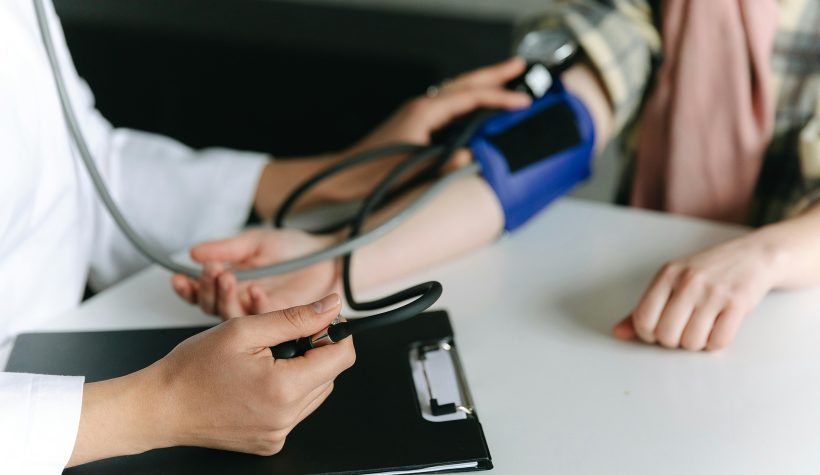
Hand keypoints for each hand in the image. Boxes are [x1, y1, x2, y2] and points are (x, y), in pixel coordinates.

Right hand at [69, 294, 354, 465]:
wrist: (160, 406)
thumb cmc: (192, 368)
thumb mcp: (244, 329)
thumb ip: (295, 317)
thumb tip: (331, 307)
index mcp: (283, 389)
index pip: (342, 358)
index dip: (335, 334)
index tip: (320, 321)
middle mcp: (286, 418)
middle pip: (329, 375)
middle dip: (313, 351)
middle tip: (278, 339)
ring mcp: (278, 434)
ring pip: (314, 392)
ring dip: (301, 372)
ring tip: (264, 361)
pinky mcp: (269, 442)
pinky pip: (295, 411)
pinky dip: (286, 392)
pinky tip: (258, 382)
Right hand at [172, 229, 340, 318]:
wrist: (330, 257)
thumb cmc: (296, 249)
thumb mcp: (257, 242)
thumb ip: (228, 248)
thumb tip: (194, 253)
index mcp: (234, 286)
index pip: (203, 294)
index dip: (189, 288)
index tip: (180, 277)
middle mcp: (244, 305)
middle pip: (213, 308)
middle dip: (207, 289)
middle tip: (211, 271)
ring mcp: (261, 318)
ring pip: (233, 318)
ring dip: (226, 297)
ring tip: (227, 276)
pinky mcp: (281, 326)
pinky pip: (263, 321)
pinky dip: (256, 305)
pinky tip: (255, 290)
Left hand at [252, 57, 532, 216]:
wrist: (338, 179)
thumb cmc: (367, 176)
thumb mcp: (409, 172)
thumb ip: (443, 164)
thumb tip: (472, 157)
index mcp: (422, 113)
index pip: (470, 98)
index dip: (499, 98)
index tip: (523, 102)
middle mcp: (420, 108)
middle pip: (464, 84)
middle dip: (494, 75)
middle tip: (520, 66)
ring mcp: (416, 115)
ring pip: (456, 93)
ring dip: (481, 85)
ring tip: (505, 81)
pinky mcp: (414, 126)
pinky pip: (449, 106)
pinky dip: (468, 102)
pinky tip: (476, 110)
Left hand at [612, 235, 780, 350]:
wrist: (752, 256)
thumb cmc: (706, 272)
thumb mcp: (671, 281)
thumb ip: (643, 308)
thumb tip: (618, 333)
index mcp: (667, 275)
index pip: (643, 319)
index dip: (648, 334)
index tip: (659, 330)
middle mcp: (688, 282)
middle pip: (666, 335)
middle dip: (673, 341)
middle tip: (683, 329)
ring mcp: (714, 292)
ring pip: (692, 342)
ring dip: (696, 343)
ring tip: (701, 327)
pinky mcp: (738, 303)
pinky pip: (718, 341)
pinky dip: (715, 343)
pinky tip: (717, 328)